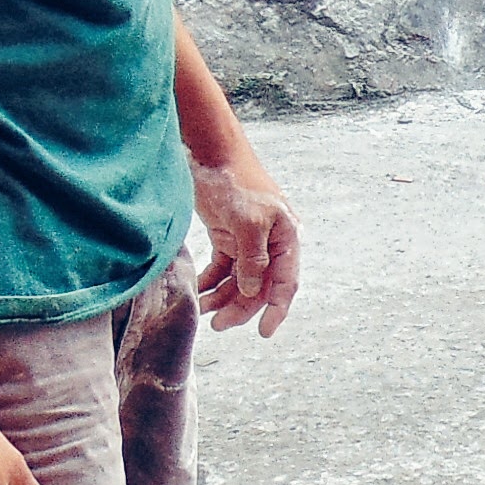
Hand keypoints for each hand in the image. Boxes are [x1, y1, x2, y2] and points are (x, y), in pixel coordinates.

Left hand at [193, 158, 299, 335]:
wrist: (210, 152)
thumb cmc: (235, 182)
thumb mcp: (248, 222)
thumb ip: (253, 260)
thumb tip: (254, 291)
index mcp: (286, 238)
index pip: (285, 282)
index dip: (276, 310)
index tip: (264, 333)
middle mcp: (271, 243)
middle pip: (260, 286)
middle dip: (241, 307)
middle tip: (218, 324)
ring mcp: (248, 240)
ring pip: (240, 280)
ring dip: (223, 297)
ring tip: (203, 309)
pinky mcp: (227, 236)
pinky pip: (222, 268)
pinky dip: (211, 281)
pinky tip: (198, 291)